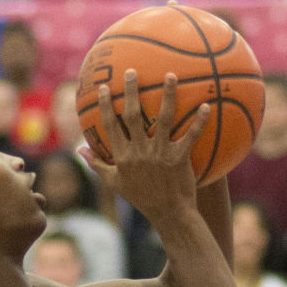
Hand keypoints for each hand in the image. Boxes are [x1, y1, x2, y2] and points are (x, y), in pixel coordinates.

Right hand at [95, 71, 207, 223]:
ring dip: (168, 96)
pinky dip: (199, 122)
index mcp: (123, 157)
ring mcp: (160, 155)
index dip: (106, 106)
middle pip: (134, 116)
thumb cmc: (142, 198)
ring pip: (163, 119)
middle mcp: (140, 153)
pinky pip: (190, 136)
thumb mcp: (115, 183)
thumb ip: (97, 164)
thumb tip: (80, 149)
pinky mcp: (179, 159)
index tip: (102, 87)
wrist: (169, 215)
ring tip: (171, 75)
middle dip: (131, 91)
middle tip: (132, 71)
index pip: (110, 126)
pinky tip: (206, 105)